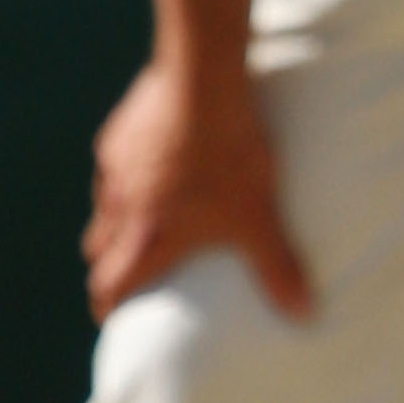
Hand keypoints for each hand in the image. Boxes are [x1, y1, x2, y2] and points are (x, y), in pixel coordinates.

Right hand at [82, 59, 312, 322]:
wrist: (200, 85)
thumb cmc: (229, 159)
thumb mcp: (259, 218)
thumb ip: (278, 268)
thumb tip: (305, 314)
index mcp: (148, 237)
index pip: (110, 284)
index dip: (108, 304)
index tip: (111, 318)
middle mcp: (120, 207)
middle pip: (98, 249)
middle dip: (110, 266)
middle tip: (127, 275)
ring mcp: (114, 169)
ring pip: (103, 208)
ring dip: (115, 223)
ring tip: (140, 227)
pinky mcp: (117, 135)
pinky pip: (112, 168)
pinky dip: (125, 181)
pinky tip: (150, 171)